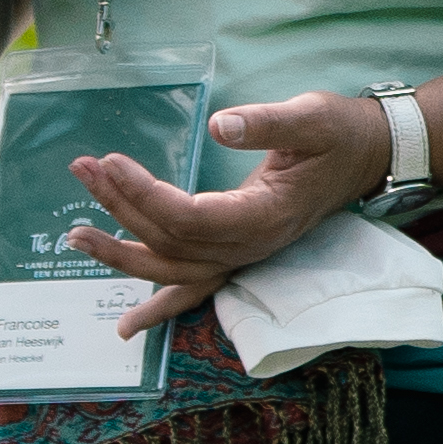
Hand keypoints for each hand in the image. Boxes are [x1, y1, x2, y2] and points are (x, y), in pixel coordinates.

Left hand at [63, 92, 383, 338]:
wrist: (367, 157)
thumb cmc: (339, 134)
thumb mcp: (310, 117)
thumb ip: (266, 123)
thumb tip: (219, 126)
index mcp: (264, 215)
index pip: (189, 217)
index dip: (144, 194)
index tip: (112, 161)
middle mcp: (250, 246)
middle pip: (170, 242)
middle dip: (119, 210)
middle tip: (83, 171)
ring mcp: (243, 256)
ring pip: (172, 267)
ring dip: (121, 253)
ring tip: (76, 233)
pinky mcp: (238, 254)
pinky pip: (194, 290)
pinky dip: (160, 309)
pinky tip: (126, 326)